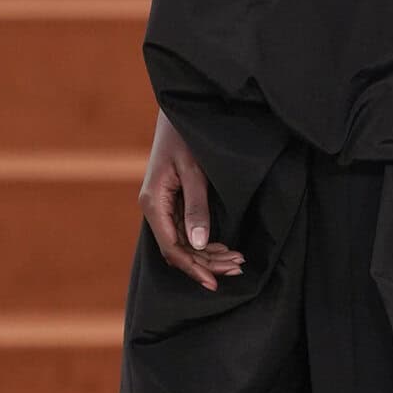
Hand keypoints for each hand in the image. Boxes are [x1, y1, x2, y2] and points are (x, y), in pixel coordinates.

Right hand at [139, 109, 244, 290]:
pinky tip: (225, 249)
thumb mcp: (194, 170)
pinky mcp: (174, 203)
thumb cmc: (186, 135)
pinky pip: (186, 232)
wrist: (180, 111)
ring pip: (184, 244)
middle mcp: (155, 209)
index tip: (215, 281)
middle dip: (207, 263)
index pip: (172, 249)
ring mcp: (163, 207)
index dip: (194, 268)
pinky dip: (206, 243)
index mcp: (154, 203)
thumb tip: (200, 244)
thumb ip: (197, 207)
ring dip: (209, 255)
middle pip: (179, 250)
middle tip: (238, 267)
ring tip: (237, 262)